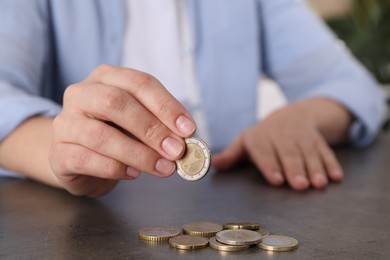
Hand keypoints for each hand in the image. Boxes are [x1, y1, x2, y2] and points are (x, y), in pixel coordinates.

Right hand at [49, 65, 195, 195]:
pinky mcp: (58, 152)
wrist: (78, 156)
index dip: (166, 105)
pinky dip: (116, 168)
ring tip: (163, 168)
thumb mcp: (138, 122)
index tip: (189, 129)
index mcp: (106, 78)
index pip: (139, 82)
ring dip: (139, 154)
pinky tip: (134, 174)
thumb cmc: (115, 134)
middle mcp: (81, 94)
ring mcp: (65, 123)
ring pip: (101, 135)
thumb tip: (185, 140)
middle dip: (152, 128)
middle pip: (116, 103)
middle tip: (177, 150)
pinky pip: (87, 159)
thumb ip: (159, 126)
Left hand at [213, 98, 350, 189]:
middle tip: (300, 186)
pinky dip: (331, 162)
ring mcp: (301, 135)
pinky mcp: (317, 138)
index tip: (276, 180)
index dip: (270, 165)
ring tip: (320, 183)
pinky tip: (336, 176)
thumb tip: (214, 164)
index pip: (264, 151)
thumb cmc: (263, 136)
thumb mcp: (246, 141)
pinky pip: (325, 149)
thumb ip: (232, 154)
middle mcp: (280, 134)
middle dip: (295, 169)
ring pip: (308, 151)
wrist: (293, 114)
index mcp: (259, 137)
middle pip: (288, 152)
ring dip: (315, 167)